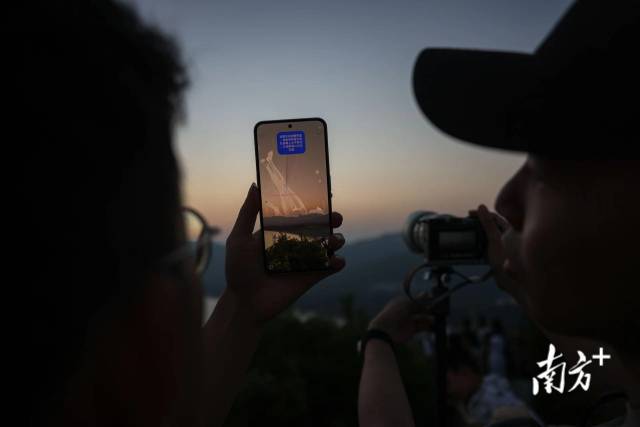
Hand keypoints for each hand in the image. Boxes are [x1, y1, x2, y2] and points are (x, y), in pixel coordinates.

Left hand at [224, 183, 345, 325]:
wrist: (244, 302)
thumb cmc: (238, 269)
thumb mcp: (239, 238)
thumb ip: (248, 213)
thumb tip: (255, 185)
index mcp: (280, 231)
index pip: (300, 213)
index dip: (313, 205)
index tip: (324, 195)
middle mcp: (295, 243)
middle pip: (319, 227)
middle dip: (331, 220)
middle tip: (335, 218)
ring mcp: (304, 260)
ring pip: (328, 245)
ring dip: (336, 240)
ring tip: (333, 241)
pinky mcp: (311, 277)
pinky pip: (330, 267)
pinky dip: (337, 262)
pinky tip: (335, 261)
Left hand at [369, 296, 431, 343]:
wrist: (385, 331)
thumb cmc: (394, 314)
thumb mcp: (406, 305)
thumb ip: (417, 300)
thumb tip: (427, 293)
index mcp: (403, 302)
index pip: (416, 299)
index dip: (425, 299)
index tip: (434, 299)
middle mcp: (406, 311)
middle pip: (420, 309)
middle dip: (428, 309)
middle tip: (437, 309)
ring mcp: (409, 320)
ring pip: (422, 318)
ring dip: (429, 318)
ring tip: (435, 319)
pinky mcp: (411, 330)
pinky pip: (422, 327)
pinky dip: (428, 327)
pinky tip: (433, 326)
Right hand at [474, 204, 523, 304]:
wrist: (514, 283)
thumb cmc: (510, 260)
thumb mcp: (495, 239)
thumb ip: (488, 224)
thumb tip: (482, 208)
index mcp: (509, 230)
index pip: (494, 217)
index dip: (482, 214)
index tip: (470, 214)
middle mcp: (506, 238)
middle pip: (490, 227)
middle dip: (478, 225)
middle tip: (466, 224)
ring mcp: (501, 248)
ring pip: (486, 238)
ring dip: (477, 237)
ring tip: (468, 237)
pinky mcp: (496, 258)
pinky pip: (484, 249)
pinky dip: (477, 248)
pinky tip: (473, 251)